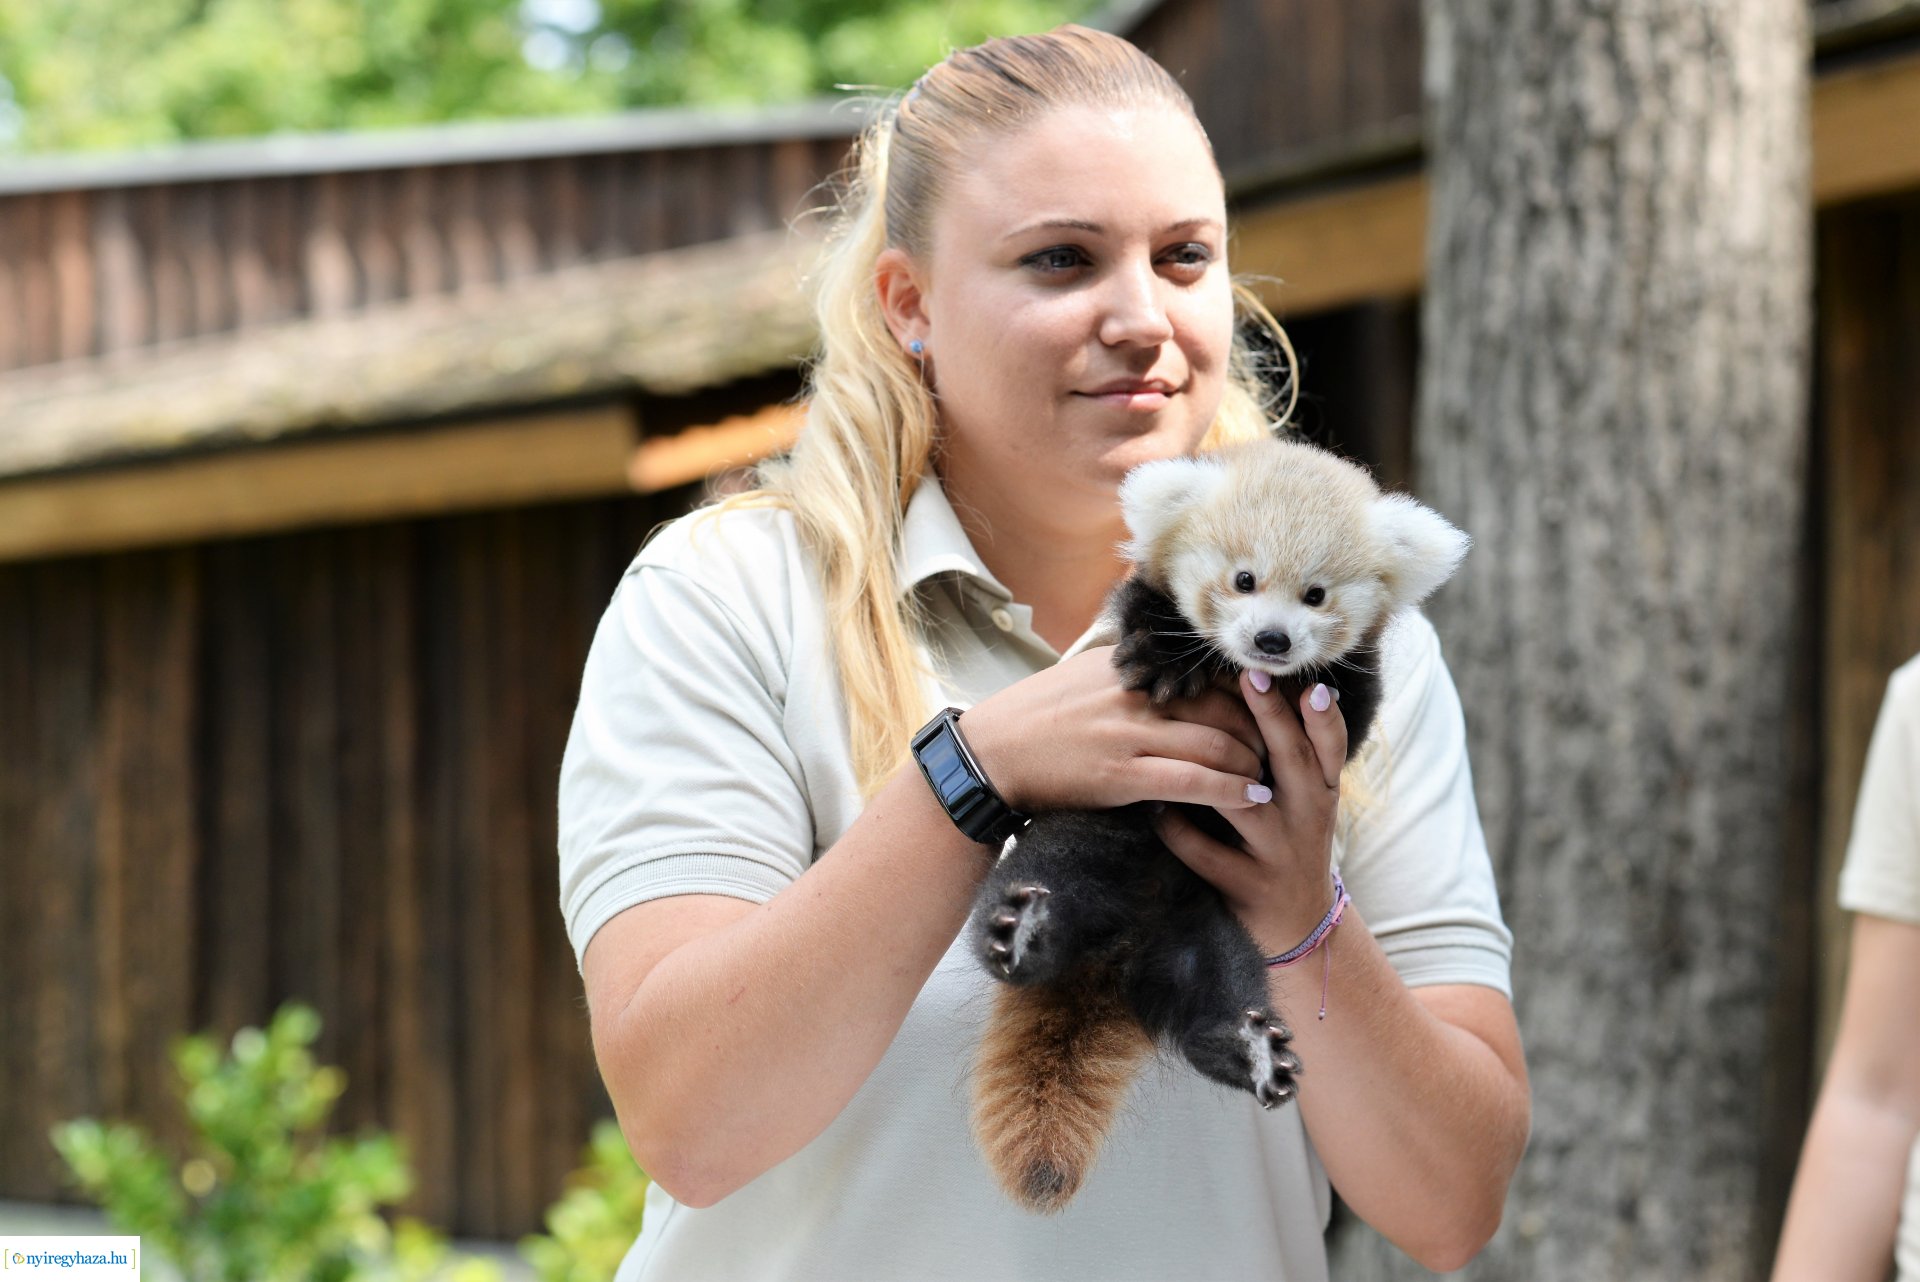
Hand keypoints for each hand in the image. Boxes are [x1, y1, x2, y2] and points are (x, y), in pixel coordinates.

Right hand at [959, 646, 1269, 815]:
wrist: (989, 754)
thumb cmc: (1036, 720)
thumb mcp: (1084, 676)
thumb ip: (1128, 671)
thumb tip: (1164, 667)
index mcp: (1128, 667)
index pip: (1207, 674)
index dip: (1247, 695)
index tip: (1269, 712)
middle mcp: (1134, 693)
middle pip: (1224, 706)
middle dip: (1262, 730)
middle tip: (1280, 750)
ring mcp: (1128, 733)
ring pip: (1216, 743)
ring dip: (1253, 763)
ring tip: (1270, 778)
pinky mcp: (1120, 775)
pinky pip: (1192, 780)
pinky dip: (1230, 790)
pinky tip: (1251, 799)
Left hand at [1154, 671, 1347, 952]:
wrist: (1298, 925)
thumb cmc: (1288, 841)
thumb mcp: (1302, 798)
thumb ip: (1289, 752)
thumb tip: (1263, 682)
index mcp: (1321, 792)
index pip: (1329, 746)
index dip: (1321, 715)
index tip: (1309, 682)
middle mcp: (1308, 819)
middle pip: (1294, 763)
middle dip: (1274, 720)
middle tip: (1252, 679)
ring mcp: (1278, 855)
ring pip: (1249, 810)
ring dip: (1216, 777)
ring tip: (1181, 742)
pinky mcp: (1247, 886)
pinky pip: (1208, 855)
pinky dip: (1179, 831)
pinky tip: (1155, 809)